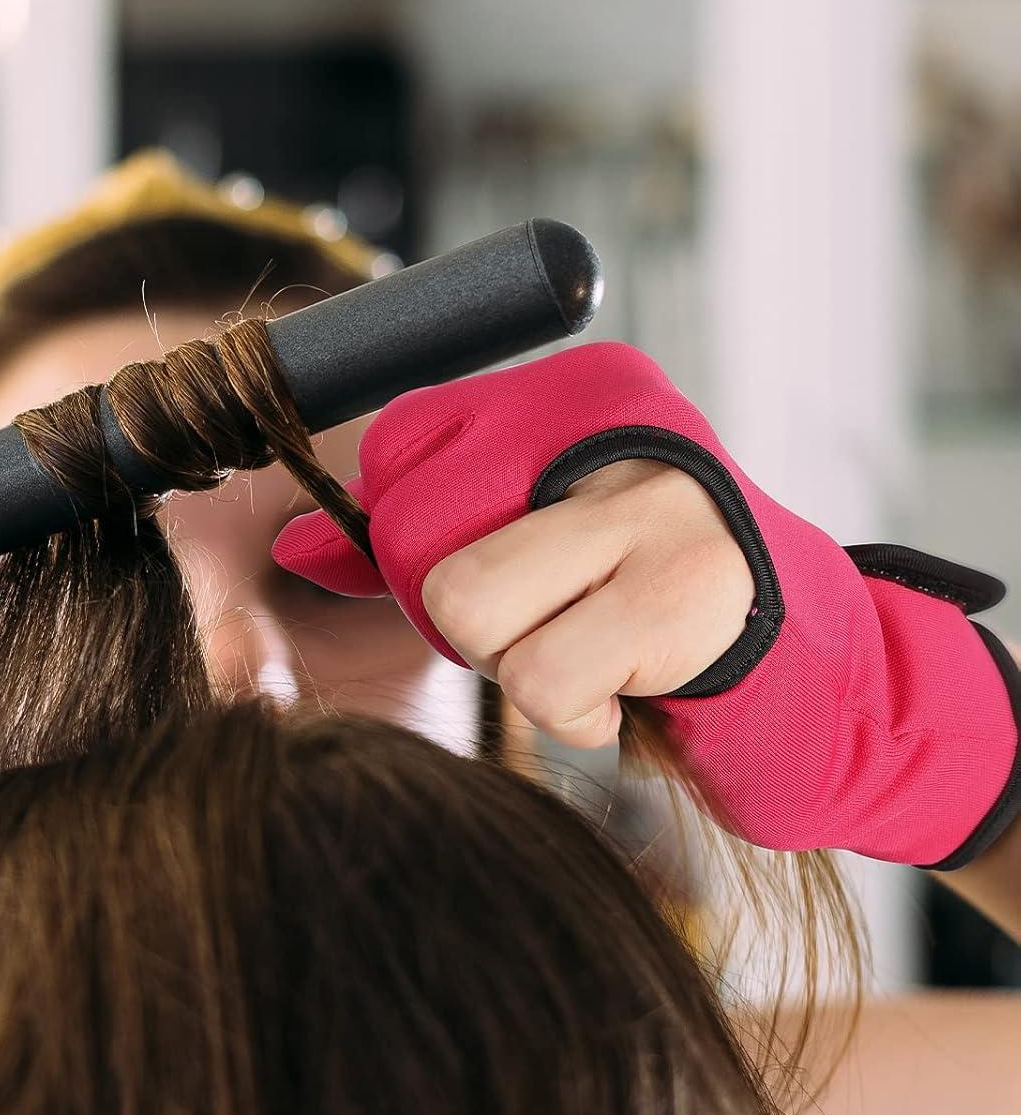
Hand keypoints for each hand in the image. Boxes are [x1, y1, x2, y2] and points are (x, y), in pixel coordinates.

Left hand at [274, 342, 1019, 866]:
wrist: (821, 675)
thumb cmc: (649, 611)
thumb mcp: (538, 551)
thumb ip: (424, 538)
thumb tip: (293, 547)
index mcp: (569, 398)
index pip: (403, 449)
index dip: (403, 541)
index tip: (480, 577)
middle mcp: (609, 426)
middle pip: (416, 537)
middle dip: (462, 621)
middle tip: (550, 628)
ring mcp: (649, 502)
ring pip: (469, 608)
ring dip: (520, 669)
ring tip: (596, 657)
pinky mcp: (683, 593)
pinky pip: (547, 679)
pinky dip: (578, 715)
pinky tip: (637, 688)